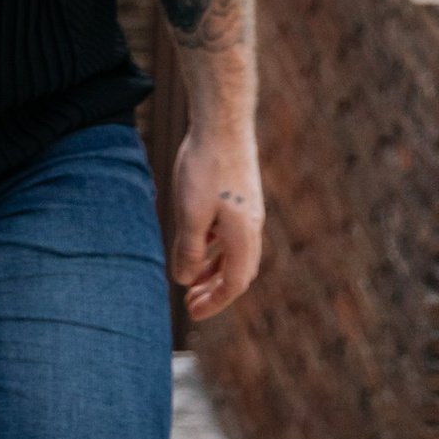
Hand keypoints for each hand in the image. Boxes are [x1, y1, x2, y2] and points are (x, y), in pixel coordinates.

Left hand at [167, 118, 263, 320]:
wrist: (222, 124)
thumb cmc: (205, 169)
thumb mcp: (190, 214)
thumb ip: (189, 250)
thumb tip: (185, 281)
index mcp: (244, 238)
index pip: (234, 284)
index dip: (214, 303)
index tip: (192, 314)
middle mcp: (252, 228)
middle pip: (238, 273)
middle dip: (214, 292)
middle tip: (190, 304)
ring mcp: (248, 212)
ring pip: (234, 254)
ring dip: (213, 270)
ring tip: (191, 281)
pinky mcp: (240, 198)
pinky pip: (230, 235)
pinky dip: (215, 248)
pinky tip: (196, 245)